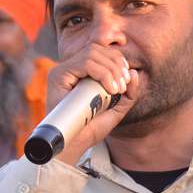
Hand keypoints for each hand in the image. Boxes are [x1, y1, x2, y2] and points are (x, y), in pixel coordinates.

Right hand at [45, 43, 140, 165]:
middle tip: (123, 85)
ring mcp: (63, 70)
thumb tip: (134, 72)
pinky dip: (101, 73)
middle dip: (116, 64)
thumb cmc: (92, 127)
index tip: (127, 79)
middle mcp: (71, 68)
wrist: (76, 142)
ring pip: (91, 54)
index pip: (101, 52)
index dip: (118, 59)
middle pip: (97, 49)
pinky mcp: (58, 75)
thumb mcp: (117, 108)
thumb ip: (129, 93)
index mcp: (82, 72)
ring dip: (111, 70)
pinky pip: (84, 63)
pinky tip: (110, 89)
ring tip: (117, 90)